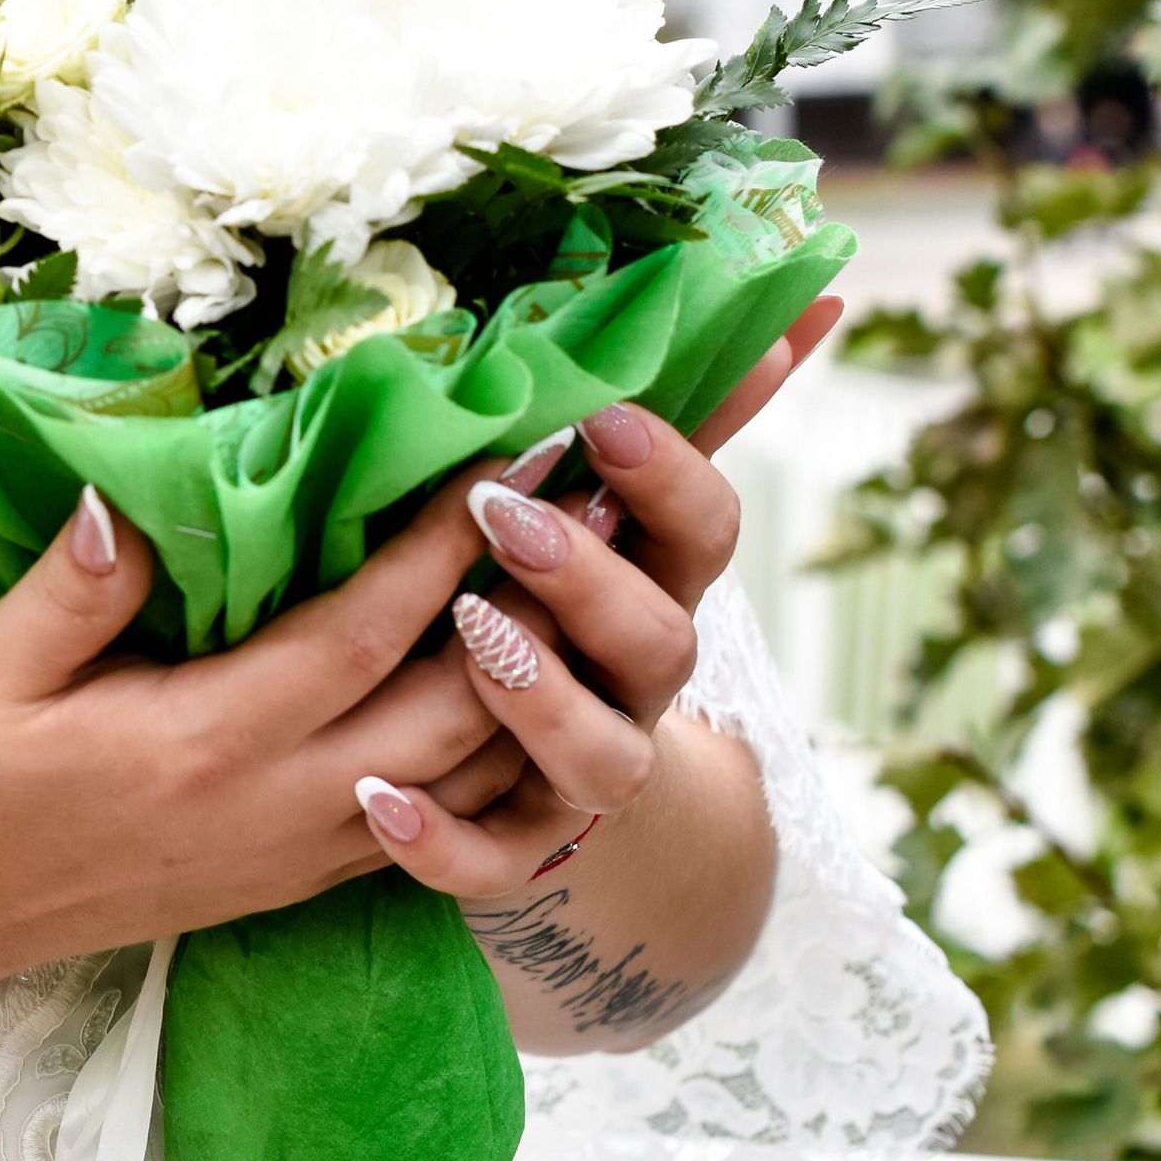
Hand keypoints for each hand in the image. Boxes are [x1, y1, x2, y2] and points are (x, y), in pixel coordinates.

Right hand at [0, 302, 837, 1160]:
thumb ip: (68, 590)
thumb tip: (122, 498)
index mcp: (212, 740)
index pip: (365, 632)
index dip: (444, 546)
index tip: (505, 455)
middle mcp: (286, 805)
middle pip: (459, 706)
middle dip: (535, 607)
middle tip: (595, 502)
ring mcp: (307, 849)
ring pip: (474, 774)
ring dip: (542, 683)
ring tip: (595, 584)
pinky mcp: (306, 874)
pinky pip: (445, 820)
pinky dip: (505, 755)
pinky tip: (539, 689)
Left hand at [362, 297, 840, 934]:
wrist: (547, 810)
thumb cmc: (545, 618)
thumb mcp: (592, 518)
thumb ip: (630, 417)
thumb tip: (784, 295)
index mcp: (652, 587)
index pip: (705, 528)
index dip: (669, 476)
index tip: (600, 417)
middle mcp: (635, 685)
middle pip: (659, 639)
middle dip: (590, 576)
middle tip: (505, 515)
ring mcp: (587, 778)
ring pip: (599, 755)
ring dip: (538, 697)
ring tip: (466, 638)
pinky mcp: (521, 855)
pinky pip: (492, 864)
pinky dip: (440, 839)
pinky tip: (376, 798)